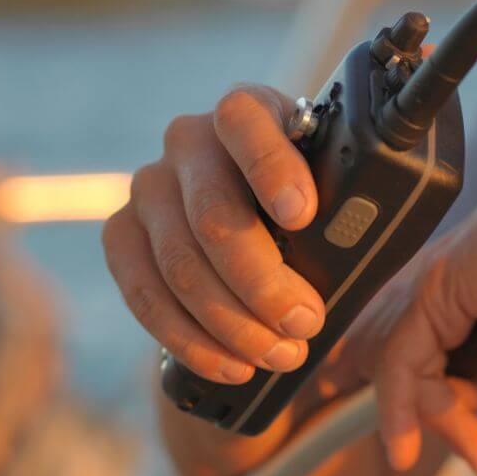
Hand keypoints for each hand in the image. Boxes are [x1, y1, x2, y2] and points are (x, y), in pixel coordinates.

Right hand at [102, 86, 325, 383]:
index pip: (246, 121)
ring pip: (180, 265)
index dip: (271, 167)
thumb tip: (355, 243)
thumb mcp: (333, 189)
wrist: (254, 217)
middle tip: (304, 322)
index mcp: (247, 111)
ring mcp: (148, 187)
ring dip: (233, 324)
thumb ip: (343, 202)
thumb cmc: (309, 204)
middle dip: (263, 282)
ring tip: (280, 354)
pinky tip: (231, 364)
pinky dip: (191, 340)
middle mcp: (188, 140)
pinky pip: (144, 295)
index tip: (302, 216)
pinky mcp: (121, 234)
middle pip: (214, 215)